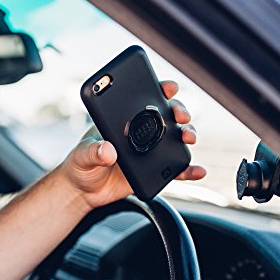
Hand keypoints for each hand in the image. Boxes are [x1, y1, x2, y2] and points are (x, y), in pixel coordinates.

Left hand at [58, 80, 205, 209]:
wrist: (85, 191)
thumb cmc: (81, 165)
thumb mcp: (82, 155)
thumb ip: (93, 151)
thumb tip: (108, 150)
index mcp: (124, 120)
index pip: (144, 99)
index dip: (160, 89)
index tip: (169, 87)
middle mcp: (141, 132)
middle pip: (167, 115)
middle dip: (179, 111)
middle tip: (180, 116)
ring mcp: (150, 151)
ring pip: (176, 139)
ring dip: (187, 135)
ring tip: (189, 138)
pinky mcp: (154, 171)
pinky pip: (175, 169)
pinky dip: (188, 170)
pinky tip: (198, 171)